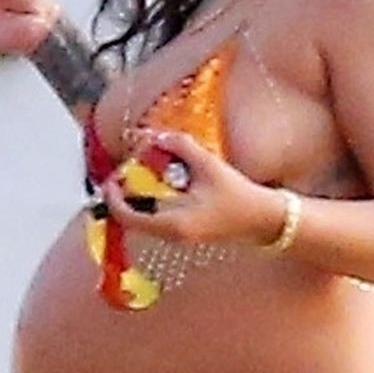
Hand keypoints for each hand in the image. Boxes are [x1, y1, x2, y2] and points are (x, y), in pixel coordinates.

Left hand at [99, 128, 282, 247]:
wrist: (262, 220)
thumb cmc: (239, 196)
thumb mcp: (207, 164)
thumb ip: (179, 145)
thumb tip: (153, 135)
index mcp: (173, 224)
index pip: (128, 217)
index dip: (113, 198)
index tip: (111, 179)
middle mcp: (171, 236)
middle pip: (133, 219)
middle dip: (125, 195)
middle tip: (124, 173)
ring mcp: (177, 237)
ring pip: (144, 220)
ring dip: (137, 198)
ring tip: (142, 175)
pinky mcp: (183, 234)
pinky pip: (156, 220)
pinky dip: (151, 202)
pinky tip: (160, 185)